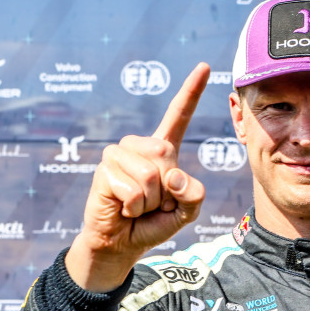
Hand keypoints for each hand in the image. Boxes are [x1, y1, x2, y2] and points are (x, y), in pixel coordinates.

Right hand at [66, 63, 209, 291]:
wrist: (121, 244)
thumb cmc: (154, 224)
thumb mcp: (187, 212)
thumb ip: (194, 194)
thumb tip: (172, 175)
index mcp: (163, 150)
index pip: (178, 116)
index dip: (191, 92)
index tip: (204, 66)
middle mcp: (140, 147)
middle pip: (166, 155)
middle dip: (166, 189)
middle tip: (153, 202)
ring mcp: (119, 156)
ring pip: (150, 174)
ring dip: (149, 200)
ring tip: (137, 205)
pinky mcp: (104, 171)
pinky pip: (133, 189)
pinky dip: (134, 206)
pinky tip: (123, 208)